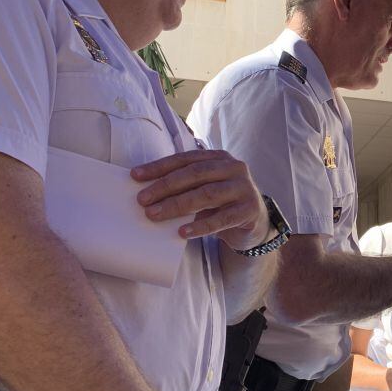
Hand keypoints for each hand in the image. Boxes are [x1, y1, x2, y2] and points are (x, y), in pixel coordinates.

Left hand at [132, 150, 269, 250]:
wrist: (255, 222)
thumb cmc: (223, 203)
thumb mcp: (206, 187)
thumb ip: (186, 184)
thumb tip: (147, 190)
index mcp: (220, 158)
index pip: (185, 159)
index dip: (160, 167)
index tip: (136, 176)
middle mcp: (234, 168)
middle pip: (195, 174)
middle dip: (165, 186)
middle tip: (142, 199)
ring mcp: (244, 188)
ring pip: (207, 194)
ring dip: (178, 205)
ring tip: (155, 215)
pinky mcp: (249, 210)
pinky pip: (222, 219)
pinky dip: (200, 226)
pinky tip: (182, 232)